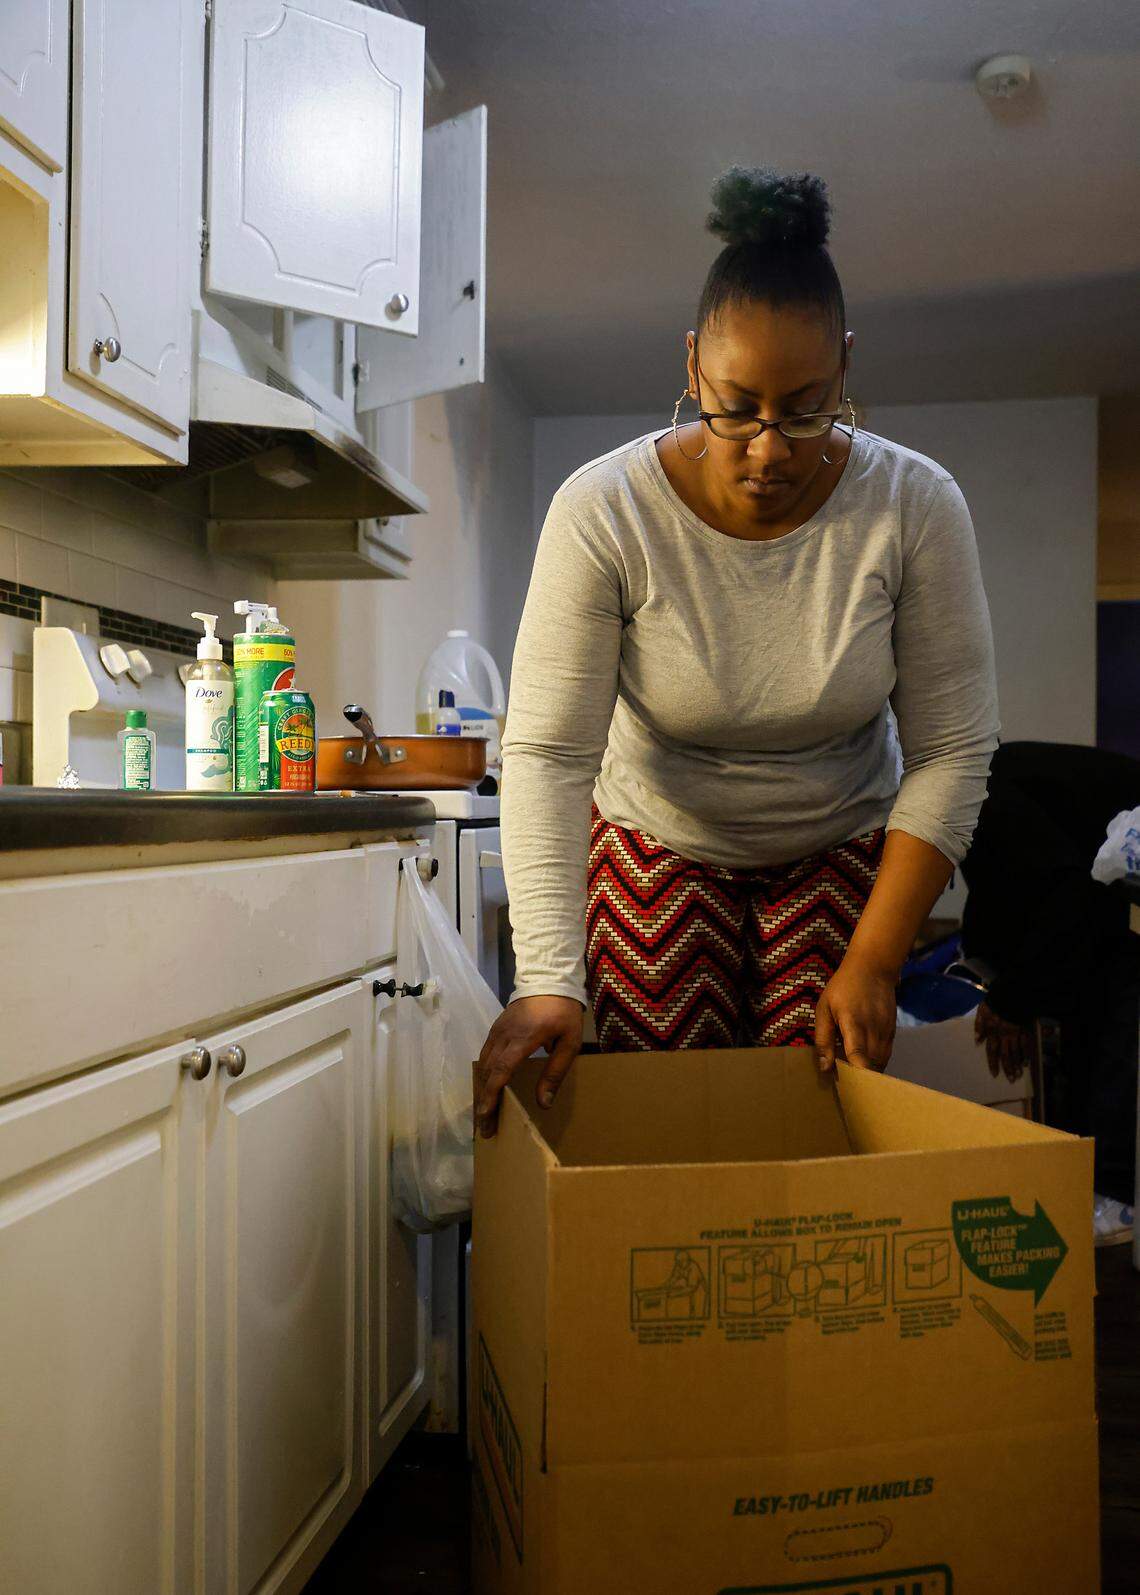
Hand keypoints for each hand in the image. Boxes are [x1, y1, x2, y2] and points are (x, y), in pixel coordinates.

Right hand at [475, 996, 583, 1138]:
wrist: (549, 979)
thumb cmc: (564, 1012)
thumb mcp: (569, 1043)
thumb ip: (555, 1072)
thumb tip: (543, 1103)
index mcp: (523, 1038)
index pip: (501, 1071)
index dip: (492, 1095)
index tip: (486, 1116)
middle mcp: (504, 1036)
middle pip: (488, 1072)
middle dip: (485, 1101)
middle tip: (486, 1128)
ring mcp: (497, 1031)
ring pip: (483, 1065)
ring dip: (482, 1090)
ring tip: (485, 1113)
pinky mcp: (496, 1028)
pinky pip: (485, 1054)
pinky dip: (484, 1075)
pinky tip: (487, 1088)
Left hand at [814, 952, 897, 1072]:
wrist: (874, 968)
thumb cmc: (843, 988)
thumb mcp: (824, 1009)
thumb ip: (824, 1039)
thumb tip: (825, 1067)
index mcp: (853, 1024)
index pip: (858, 1057)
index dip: (854, 1076)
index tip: (844, 1088)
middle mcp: (874, 1031)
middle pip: (871, 1067)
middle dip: (858, 1080)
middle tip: (842, 1084)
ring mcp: (886, 1032)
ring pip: (880, 1064)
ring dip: (867, 1073)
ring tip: (851, 1073)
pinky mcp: (893, 1033)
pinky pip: (885, 1056)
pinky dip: (874, 1064)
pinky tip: (862, 1061)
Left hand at [973, 1001, 1033, 1081]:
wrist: (1010, 995)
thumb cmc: (995, 1002)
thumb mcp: (982, 1012)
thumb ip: (979, 1026)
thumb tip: (977, 1041)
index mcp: (992, 1032)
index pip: (992, 1051)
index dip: (993, 1063)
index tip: (995, 1074)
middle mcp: (1004, 1036)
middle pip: (1006, 1055)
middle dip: (1008, 1068)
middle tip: (1011, 1080)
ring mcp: (1015, 1034)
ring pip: (1016, 1052)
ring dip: (1017, 1064)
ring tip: (1018, 1075)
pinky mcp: (1024, 1030)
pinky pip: (1026, 1044)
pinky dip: (1026, 1054)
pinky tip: (1027, 1062)